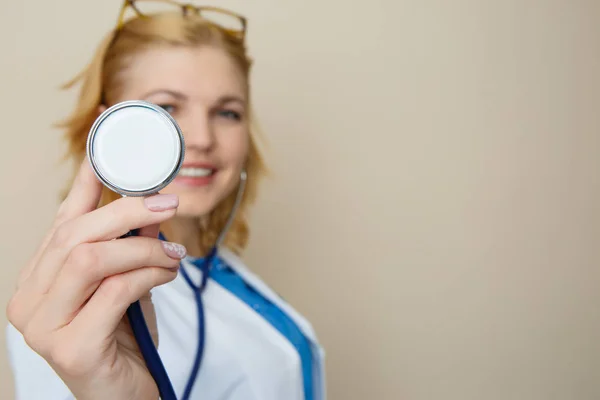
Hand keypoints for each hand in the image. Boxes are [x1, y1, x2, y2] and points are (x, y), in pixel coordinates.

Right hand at [6, 158, 185, 399]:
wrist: (127, 395)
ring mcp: (42, 327)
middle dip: (128, 211)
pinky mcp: (68, 349)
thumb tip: (151, 205)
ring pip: (90, 258)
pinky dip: (147, 276)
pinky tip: (166, 275)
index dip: (85, 182)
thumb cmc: (126, 340)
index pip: (62, 220)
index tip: (103, 149)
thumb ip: (130, 247)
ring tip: (174, 252)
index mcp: (40, 279)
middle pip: (75, 234)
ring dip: (142, 248)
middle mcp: (29, 300)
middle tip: (167, 203)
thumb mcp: (127, 283)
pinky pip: (113, 291)